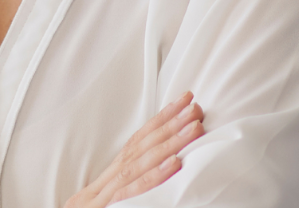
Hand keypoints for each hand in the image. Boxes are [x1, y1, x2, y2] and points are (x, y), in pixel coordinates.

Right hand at [65, 91, 204, 207]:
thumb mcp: (109, 205)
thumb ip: (130, 186)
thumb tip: (162, 167)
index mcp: (108, 180)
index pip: (137, 142)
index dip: (160, 119)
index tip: (184, 101)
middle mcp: (104, 184)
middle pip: (140, 148)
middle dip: (170, 125)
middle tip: (195, 107)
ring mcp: (103, 198)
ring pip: (139, 164)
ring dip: (170, 144)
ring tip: (194, 128)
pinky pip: (132, 193)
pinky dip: (154, 177)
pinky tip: (175, 164)